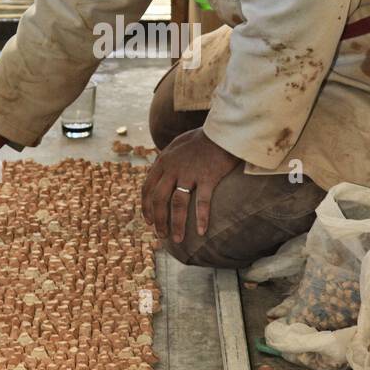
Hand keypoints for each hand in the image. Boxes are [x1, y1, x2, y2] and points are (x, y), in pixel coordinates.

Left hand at [141, 127, 239, 243]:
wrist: (223, 130)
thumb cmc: (203, 138)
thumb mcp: (177, 144)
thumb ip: (167, 158)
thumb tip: (159, 169)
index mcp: (163, 161)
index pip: (148, 188)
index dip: (146, 207)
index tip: (148, 221)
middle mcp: (173, 168)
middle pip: (159, 199)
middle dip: (158, 220)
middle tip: (161, 235)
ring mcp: (189, 173)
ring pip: (178, 204)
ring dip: (176, 224)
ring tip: (177, 239)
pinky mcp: (207, 177)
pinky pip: (202, 202)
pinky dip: (201, 218)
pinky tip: (201, 232)